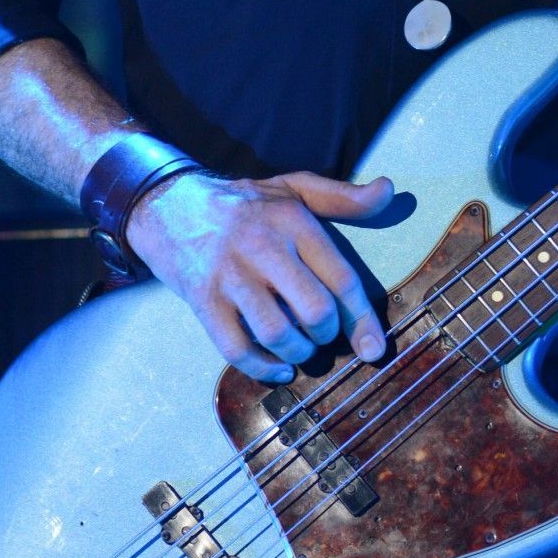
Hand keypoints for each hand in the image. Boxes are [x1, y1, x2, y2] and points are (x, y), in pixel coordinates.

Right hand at [126, 167, 394, 383]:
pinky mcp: (203, 300)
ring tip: (300, 350)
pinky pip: (237, 348)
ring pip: (278, 334)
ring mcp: (230, 275)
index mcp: (292, 220)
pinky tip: (277, 368)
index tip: (374, 349)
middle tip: (322, 336)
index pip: (341, 278)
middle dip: (327, 337)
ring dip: (297, 354)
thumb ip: (342, 197)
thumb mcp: (293, 188)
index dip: (363, 321)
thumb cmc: (243, 202)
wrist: (168, 204)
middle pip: (315, 311)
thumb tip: (389, 191)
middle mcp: (263, 247)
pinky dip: (263, 368)